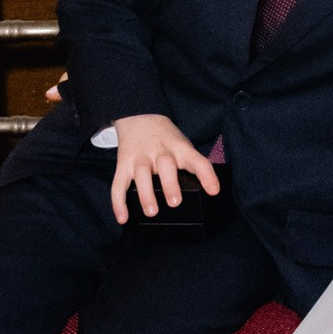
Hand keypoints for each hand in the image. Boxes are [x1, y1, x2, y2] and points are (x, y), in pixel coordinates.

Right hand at [107, 113, 221, 221]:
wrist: (139, 116)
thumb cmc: (167, 139)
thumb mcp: (182, 145)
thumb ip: (189, 164)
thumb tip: (205, 192)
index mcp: (180, 148)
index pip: (196, 160)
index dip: (207, 175)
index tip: (214, 191)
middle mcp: (160, 152)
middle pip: (166, 165)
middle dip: (170, 184)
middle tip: (175, 203)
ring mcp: (140, 158)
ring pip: (141, 174)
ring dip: (146, 193)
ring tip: (151, 211)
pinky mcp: (123, 164)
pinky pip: (118, 184)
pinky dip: (119, 202)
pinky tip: (123, 218)